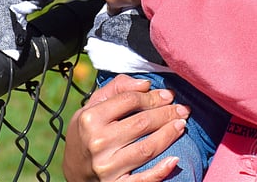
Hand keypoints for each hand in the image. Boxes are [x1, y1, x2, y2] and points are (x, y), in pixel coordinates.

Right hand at [62, 74, 188, 181]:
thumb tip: (145, 84)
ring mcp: (107, 166)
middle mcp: (97, 142)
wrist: (74, 173)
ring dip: (169, 135)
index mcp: (90, 119)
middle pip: (142, 123)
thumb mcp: (91, 108)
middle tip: (182, 110)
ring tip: (181, 125)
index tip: (168, 95)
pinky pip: (143, 180)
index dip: (152, 96)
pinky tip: (174, 159)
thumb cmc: (86, 134)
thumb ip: (115, 89)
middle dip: (167, 113)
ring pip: (147, 148)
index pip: (129, 101)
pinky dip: (161, 170)